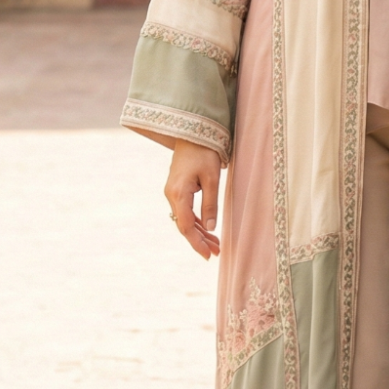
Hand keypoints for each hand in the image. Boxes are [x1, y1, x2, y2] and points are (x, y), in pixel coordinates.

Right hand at [164, 141, 222, 258]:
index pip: (187, 226)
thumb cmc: (204, 153)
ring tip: (216, 244)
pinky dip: (197, 221)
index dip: (197, 243)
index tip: (208, 255)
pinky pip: (186, 211)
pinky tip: (208, 229)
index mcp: (178, 194)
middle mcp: (172, 195)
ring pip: (185, 219)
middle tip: (217, 253)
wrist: (192, 133)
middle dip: (200, 241)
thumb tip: (211, 228)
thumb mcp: (212, 179)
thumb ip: (210, 204)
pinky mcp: (177, 189)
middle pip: (185, 226)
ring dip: (200, 232)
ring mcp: (173, 192)